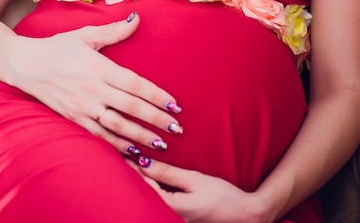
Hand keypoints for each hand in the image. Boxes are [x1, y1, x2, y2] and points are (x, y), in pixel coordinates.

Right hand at [8, 12, 182, 154]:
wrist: (24, 64)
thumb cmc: (58, 47)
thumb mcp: (86, 35)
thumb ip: (114, 31)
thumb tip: (137, 18)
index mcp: (99, 67)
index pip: (135, 84)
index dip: (157, 96)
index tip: (175, 105)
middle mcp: (93, 89)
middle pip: (131, 107)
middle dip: (156, 119)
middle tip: (176, 129)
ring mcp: (82, 107)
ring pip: (117, 126)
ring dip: (140, 136)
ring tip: (160, 144)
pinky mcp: (72, 119)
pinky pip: (98, 136)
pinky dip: (116, 145)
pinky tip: (132, 151)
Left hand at [133, 159, 260, 222]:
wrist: (245, 215)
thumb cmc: (222, 196)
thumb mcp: (195, 179)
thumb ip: (168, 173)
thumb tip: (144, 163)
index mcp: (172, 208)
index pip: (144, 187)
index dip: (132, 169)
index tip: (124, 152)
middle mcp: (170, 218)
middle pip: (144, 196)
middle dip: (134, 177)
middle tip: (125, 157)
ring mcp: (175, 220)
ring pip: (151, 200)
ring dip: (143, 183)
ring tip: (134, 165)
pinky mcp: (181, 220)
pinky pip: (161, 204)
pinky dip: (154, 190)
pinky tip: (152, 179)